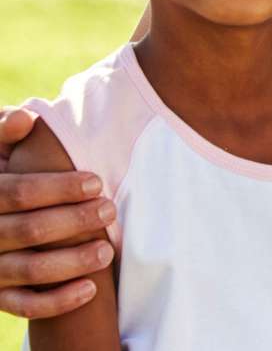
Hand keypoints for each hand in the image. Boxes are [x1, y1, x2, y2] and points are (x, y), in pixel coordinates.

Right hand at [0, 107, 115, 318]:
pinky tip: (90, 289)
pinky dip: (56, 302)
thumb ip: (2, 134)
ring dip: (71, 262)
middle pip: (28, 231)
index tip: (96, 181)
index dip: (57, 188)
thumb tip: (27, 119)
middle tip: (110, 211)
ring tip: (107, 252)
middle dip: (73, 222)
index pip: (16, 193)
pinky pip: (23, 304)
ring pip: (28, 271)